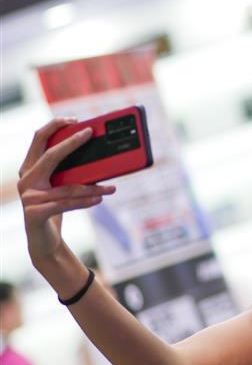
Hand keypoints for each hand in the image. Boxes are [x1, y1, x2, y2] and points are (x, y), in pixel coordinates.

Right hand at [18, 118, 115, 262]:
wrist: (45, 242)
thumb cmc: (57, 209)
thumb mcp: (62, 187)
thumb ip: (69, 172)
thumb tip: (97, 155)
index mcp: (30, 169)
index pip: (38, 140)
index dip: (55, 127)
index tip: (76, 121)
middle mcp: (26, 180)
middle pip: (50, 156)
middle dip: (71, 143)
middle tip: (90, 134)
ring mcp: (28, 197)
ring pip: (67, 187)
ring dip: (93, 186)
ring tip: (111, 186)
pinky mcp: (34, 213)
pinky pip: (66, 204)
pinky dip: (86, 201)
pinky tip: (100, 199)